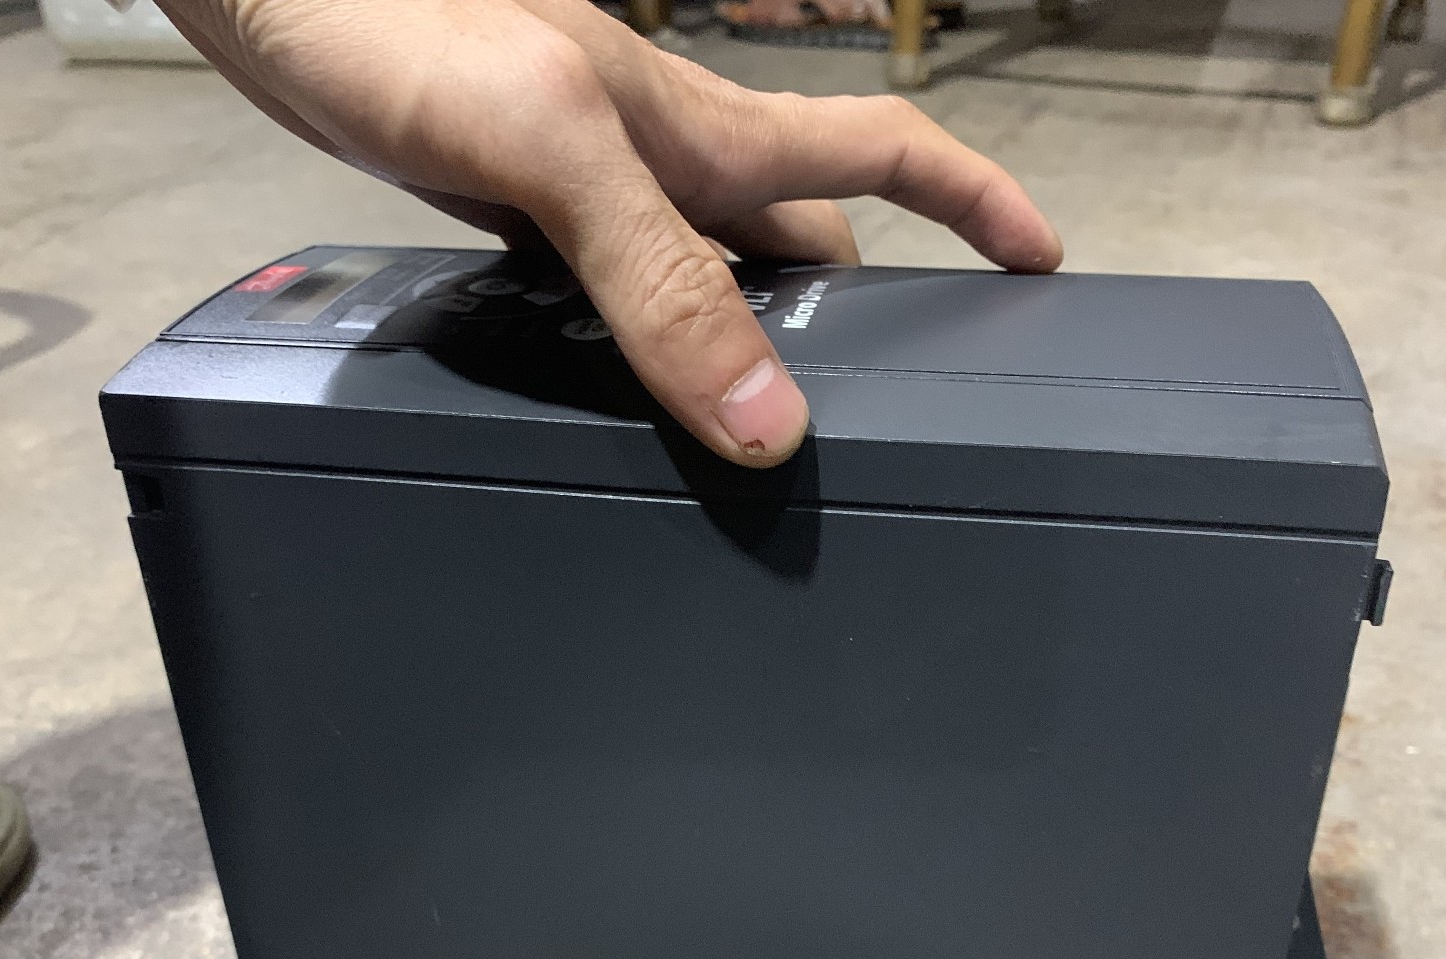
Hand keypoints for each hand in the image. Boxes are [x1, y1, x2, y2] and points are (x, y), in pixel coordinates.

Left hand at [156, 0, 1061, 465]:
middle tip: (889, 408)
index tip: (1043, 261)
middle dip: (865, 307)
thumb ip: (656, 275)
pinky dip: (642, 342)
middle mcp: (665, 157)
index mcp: (704, 131)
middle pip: (803, 238)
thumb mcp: (550, 147)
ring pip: (710, 271)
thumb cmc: (402, 27)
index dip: (973, 200)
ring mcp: (592, 183)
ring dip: (748, 339)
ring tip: (763, 431)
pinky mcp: (519, 206)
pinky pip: (617, 288)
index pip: (880, 151)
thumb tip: (764, 415)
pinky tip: (618, 393)